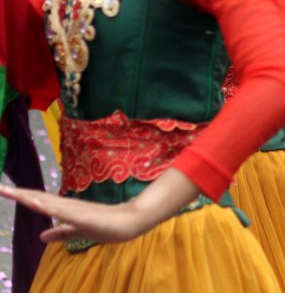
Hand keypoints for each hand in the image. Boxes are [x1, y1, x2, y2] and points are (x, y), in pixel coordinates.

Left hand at [0, 185, 162, 243]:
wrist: (131, 221)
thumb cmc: (107, 226)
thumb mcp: (78, 232)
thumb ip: (60, 232)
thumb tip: (41, 236)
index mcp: (65, 209)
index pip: (39, 201)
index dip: (22, 196)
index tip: (4, 190)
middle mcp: (67, 205)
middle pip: (38, 198)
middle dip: (18, 193)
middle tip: (0, 187)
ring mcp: (74, 210)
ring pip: (47, 202)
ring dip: (28, 197)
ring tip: (10, 192)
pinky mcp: (82, 216)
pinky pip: (61, 211)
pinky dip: (47, 207)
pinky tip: (35, 203)